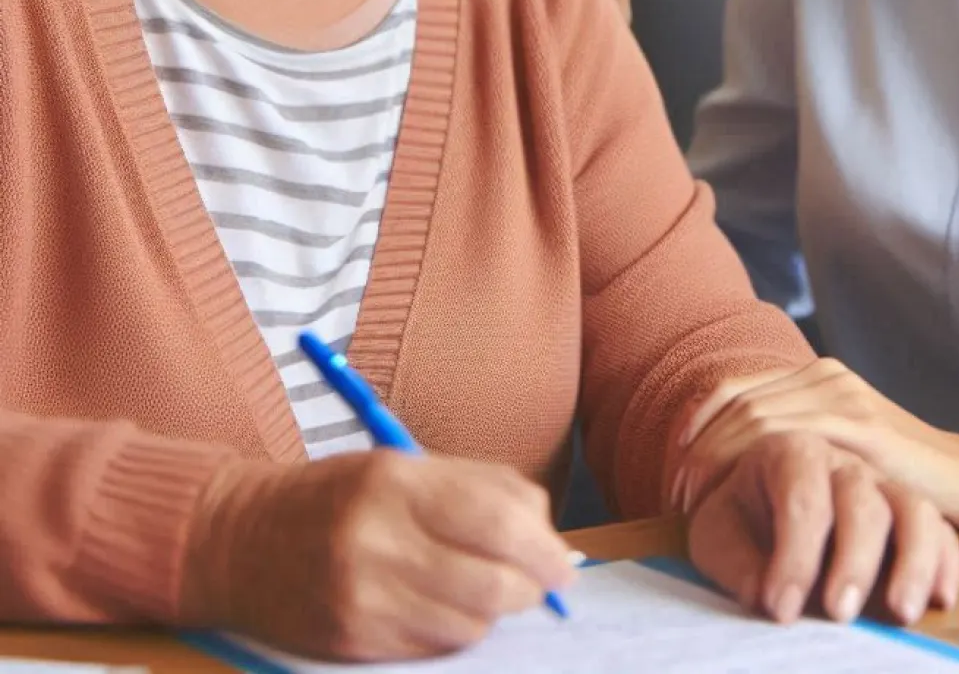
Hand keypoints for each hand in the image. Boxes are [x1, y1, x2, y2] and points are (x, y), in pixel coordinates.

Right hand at [181, 450, 575, 659]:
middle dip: (531, 587)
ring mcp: (360, 599)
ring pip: (470, 623)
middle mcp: (376, 542)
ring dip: (495, 610)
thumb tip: (548, 534)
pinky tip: (446, 608)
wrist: (237, 541)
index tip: (565, 562)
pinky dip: (457, 632)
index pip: (497, 520)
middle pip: (490, 582)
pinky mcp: (351, 644)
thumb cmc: (338, 495)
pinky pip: (435, 648)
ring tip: (487, 589)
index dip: (544, 548)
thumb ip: (482, 489)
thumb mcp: (406, 466)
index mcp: (396, 482)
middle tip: (542, 582)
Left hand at [672, 358, 958, 528]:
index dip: (699, 425)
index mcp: (819, 375)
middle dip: (698, 447)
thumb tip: (744, 465)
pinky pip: (788, 437)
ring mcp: (844, 398)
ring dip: (716, 458)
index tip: (675, 468)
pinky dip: (752, 462)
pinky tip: (737, 492)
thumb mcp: (845, 444)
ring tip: (695, 500)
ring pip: (756, 417)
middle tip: (676, 492)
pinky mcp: (860, 427)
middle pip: (739, 403)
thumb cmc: (904, 471)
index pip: (737, 389)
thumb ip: (805, 438)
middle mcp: (826, 377)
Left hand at [687, 431, 958, 626]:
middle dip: (853, 560)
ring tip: (901, 613)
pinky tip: (939, 599)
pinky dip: (946, 562)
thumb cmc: (743, 521)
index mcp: (789, 451)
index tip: (781, 608)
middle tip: (838, 615)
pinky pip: (942, 530)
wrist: (763, 510)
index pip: (801, 495)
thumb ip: (736, 560)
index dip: (794, 554)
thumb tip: (766, 594)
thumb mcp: (719, 534)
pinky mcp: (909, 515)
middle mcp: (842, 462)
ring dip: (913, 560)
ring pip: (914, 507)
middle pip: (861, 498)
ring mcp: (882, 485)